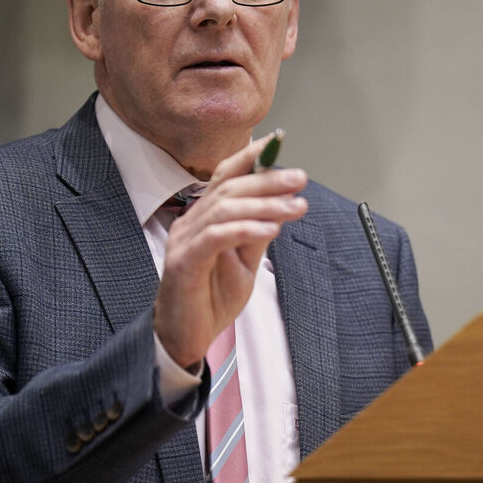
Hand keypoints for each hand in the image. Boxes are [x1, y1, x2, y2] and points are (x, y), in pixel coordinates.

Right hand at [152, 133, 307, 367]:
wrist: (185, 338)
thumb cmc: (209, 299)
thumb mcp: (244, 262)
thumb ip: (258, 233)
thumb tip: (282, 205)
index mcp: (204, 218)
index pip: (225, 176)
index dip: (249, 157)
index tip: (277, 144)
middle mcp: (191, 223)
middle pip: (229, 188)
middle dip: (268, 180)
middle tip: (299, 179)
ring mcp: (184, 241)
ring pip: (224, 208)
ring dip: (264, 204)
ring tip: (295, 207)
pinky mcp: (183, 263)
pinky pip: (215, 237)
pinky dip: (245, 229)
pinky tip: (270, 229)